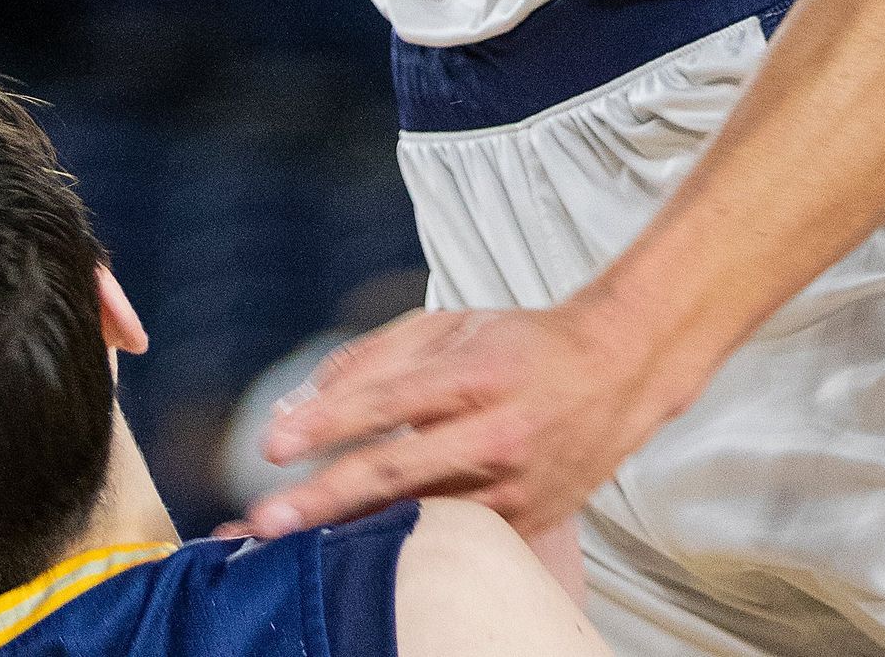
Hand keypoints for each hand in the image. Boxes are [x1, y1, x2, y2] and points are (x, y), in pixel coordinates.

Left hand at [242, 291, 682, 541]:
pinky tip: (356, 558)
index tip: (273, 442)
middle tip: (265, 519)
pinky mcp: (523, 524)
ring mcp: (511, 487)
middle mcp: (495, 433)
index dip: (328, 422)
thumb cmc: (522, 345)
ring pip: (419, 520)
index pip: (389, 399)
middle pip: (398, 471)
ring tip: (290, 551)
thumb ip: (375, 358)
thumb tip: (302, 401)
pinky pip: (451, 542)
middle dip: (325, 498)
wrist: (618, 373)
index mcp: (476, 373)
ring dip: (352, 536)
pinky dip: (402, 549)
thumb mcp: (452, 326)